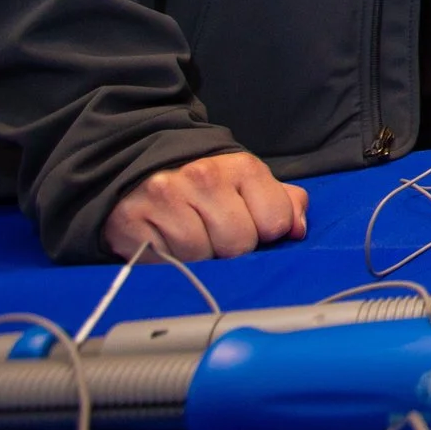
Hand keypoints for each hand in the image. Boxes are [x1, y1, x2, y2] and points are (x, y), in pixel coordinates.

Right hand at [103, 151, 307, 262]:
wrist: (143, 170)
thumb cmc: (207, 186)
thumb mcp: (249, 184)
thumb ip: (283, 203)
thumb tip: (298, 230)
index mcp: (241, 167)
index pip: (276, 222)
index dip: (266, 233)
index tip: (251, 226)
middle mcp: (203, 177)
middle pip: (240, 244)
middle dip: (232, 248)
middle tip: (216, 233)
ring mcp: (165, 198)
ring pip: (202, 257)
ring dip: (200, 257)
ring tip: (191, 235)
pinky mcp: (132, 222)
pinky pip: (166, 262)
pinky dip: (169, 261)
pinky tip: (167, 242)